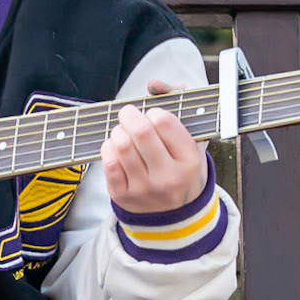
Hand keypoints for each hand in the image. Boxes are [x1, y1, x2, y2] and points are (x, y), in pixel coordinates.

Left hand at [102, 80, 207, 215]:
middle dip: (129, 115)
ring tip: (122, 131)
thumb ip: (177, 102)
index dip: (154, 112)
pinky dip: (108, 148)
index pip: (164, 121)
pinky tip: (115, 148)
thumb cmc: (181, 167)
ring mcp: (145, 189)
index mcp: (189, 160)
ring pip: (121, 146)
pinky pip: (108, 163)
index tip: (153, 116)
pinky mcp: (124, 196)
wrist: (176, 215)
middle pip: (140, 132)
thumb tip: (153, 83)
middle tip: (128, 114)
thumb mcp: (192, 140)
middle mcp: (168, 177)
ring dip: (117, 131)